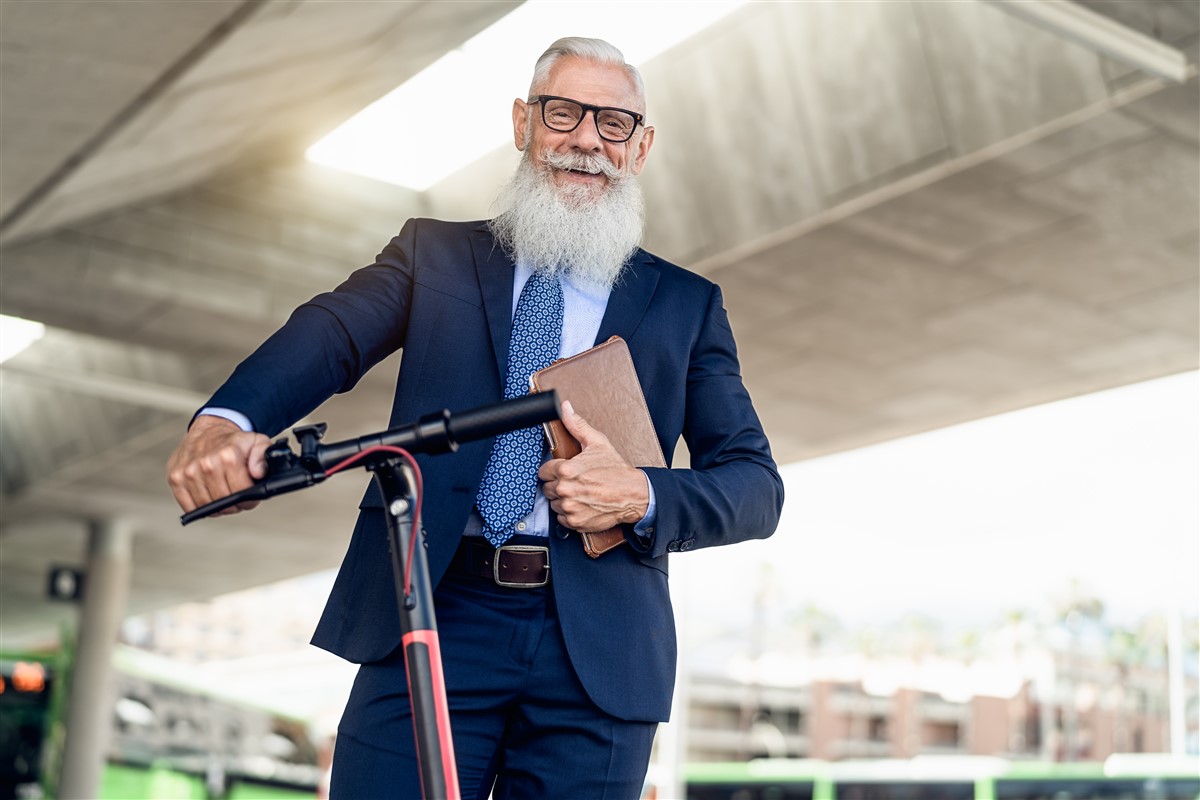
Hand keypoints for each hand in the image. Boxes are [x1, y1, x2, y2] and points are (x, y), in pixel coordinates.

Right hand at [166, 415, 270, 514]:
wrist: (208, 431)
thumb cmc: (233, 441)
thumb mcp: (257, 442)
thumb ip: (263, 456)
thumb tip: (258, 472)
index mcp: (228, 456)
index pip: (242, 492)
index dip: (250, 498)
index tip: (250, 495)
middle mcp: (206, 464)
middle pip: (225, 502)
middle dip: (235, 504)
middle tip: (237, 496)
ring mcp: (188, 472)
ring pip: (207, 506)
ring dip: (218, 507)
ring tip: (223, 495)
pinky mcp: (175, 478)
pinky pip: (189, 506)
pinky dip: (200, 507)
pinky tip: (209, 497)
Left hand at [538, 401, 648, 531]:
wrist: (633, 494)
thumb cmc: (616, 469)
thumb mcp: (597, 443)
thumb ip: (577, 425)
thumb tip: (565, 408)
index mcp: (566, 469)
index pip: (543, 472)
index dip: (553, 470)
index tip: (563, 471)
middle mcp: (565, 489)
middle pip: (547, 488)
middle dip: (558, 484)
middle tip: (575, 481)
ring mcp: (570, 507)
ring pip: (554, 503)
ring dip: (563, 499)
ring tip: (580, 492)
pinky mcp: (575, 521)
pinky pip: (562, 518)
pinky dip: (570, 513)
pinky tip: (582, 504)